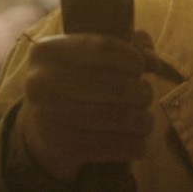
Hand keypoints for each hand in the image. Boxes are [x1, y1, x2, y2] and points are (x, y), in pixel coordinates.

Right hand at [17, 30, 157, 180]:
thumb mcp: (97, 54)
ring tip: (145, 118)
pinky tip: (138, 140)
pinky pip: (113, 146)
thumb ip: (131, 44)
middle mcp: (41, 82)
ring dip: (143, 119)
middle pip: (116, 86)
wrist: (43, 128)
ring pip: (119, 117)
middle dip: (142, 92)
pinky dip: (135, 144)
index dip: (133, 58)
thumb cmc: (78, 80)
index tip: (141, 66)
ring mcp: (47, 117)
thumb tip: (152, 60)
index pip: (104, 48)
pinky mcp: (60, 148)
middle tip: (146, 95)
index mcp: (47, 51)